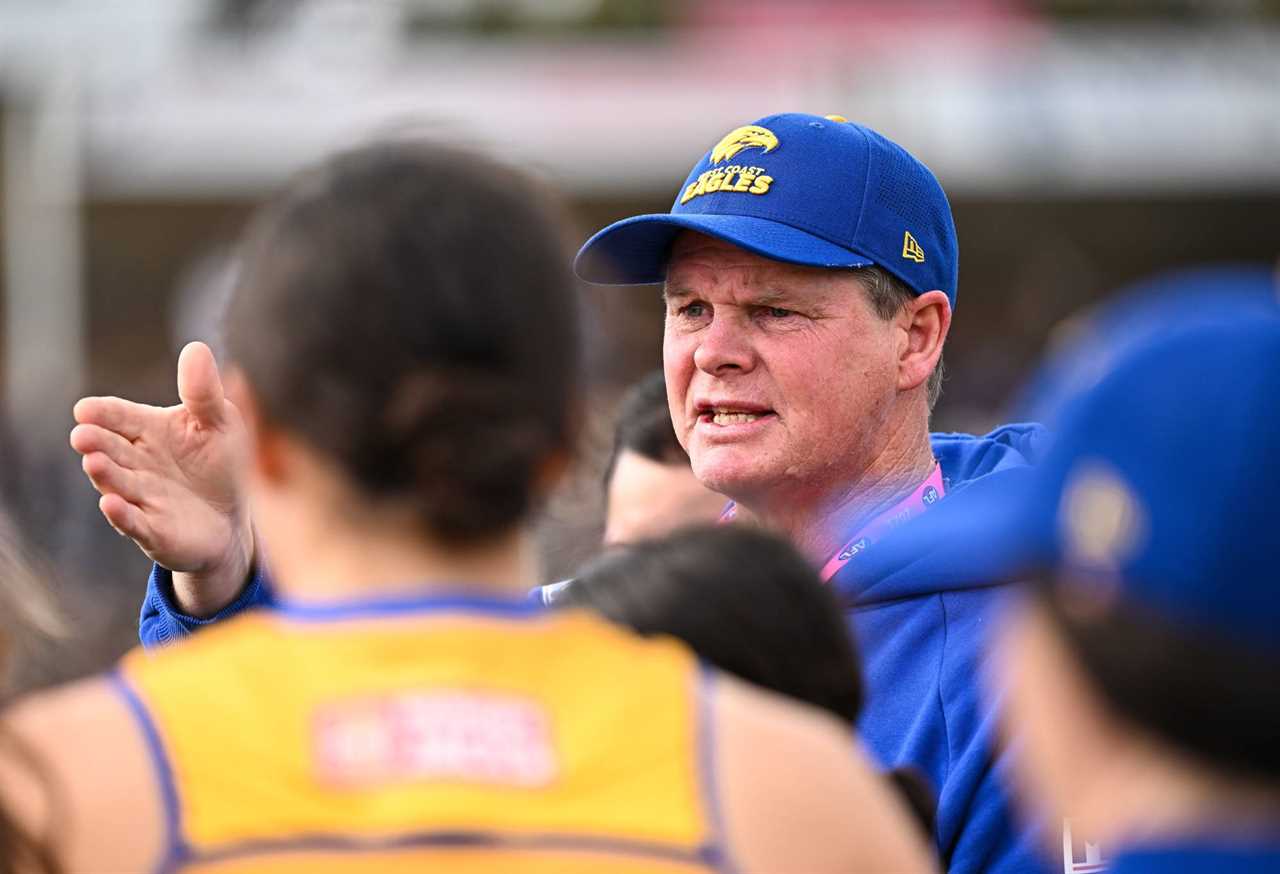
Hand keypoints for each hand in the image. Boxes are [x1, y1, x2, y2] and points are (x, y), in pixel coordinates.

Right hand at [70, 342, 253, 616]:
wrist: (234, 517)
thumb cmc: (221, 462)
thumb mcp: (219, 422)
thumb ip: (204, 392)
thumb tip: (196, 348)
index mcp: (149, 430)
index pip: (120, 417)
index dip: (103, 413)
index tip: (85, 409)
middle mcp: (138, 463)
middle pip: (112, 450)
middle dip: (96, 443)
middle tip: (82, 436)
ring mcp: (143, 497)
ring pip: (118, 485)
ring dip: (105, 475)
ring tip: (94, 463)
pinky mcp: (155, 531)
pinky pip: (136, 523)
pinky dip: (122, 515)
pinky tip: (111, 505)